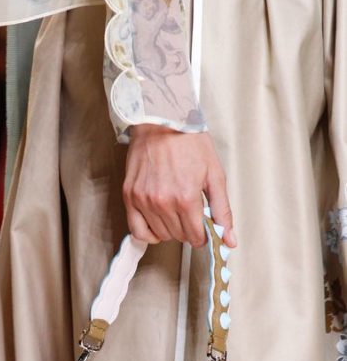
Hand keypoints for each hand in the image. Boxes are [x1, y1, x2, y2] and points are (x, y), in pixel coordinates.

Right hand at [123, 125, 235, 247]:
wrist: (162, 120)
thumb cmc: (189, 142)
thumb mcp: (215, 174)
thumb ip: (222, 210)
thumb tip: (229, 239)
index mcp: (186, 197)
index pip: (196, 237)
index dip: (203, 235)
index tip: (203, 227)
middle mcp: (163, 202)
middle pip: (179, 237)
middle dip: (188, 230)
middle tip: (190, 214)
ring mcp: (144, 200)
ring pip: (160, 234)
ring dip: (170, 230)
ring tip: (175, 212)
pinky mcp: (130, 196)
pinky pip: (137, 230)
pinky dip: (148, 233)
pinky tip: (156, 224)